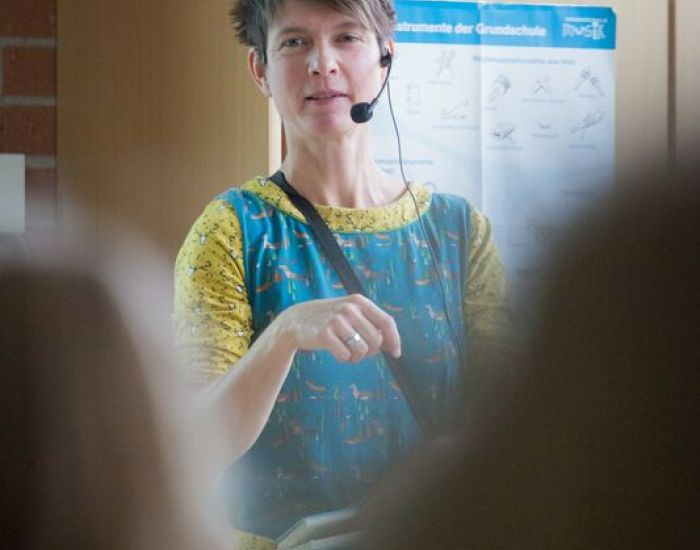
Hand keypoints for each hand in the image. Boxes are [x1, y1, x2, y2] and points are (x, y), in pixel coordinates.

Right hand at [276, 294, 400, 361]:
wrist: (297, 320)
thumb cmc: (330, 319)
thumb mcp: (351, 313)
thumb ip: (371, 324)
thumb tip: (392, 346)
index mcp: (359, 301)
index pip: (386, 322)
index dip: (394, 339)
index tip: (396, 353)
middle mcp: (350, 308)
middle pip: (376, 340)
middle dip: (371, 352)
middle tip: (360, 351)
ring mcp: (337, 320)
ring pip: (363, 350)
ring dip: (357, 357)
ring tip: (347, 351)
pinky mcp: (325, 334)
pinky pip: (346, 356)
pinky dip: (344, 359)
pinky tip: (336, 351)